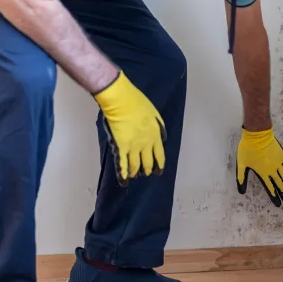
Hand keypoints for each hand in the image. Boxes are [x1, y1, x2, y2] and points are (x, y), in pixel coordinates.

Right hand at [93, 71, 165, 186]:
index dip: (159, 163)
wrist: (122, 101)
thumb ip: (158, 126)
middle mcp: (146, 144)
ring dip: (135, 172)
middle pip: (147, 162)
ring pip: (135, 165)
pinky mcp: (120, 147)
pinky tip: (124, 181)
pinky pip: (122, 163)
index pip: (159, 154)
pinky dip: (123, 173)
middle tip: (146, 173)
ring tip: (134, 176)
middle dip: (147, 169)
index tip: (159, 171)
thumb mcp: (155, 114)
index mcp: (155, 135)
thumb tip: (161, 136)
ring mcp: (133, 147)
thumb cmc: (137, 102)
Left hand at [236, 127, 282, 206]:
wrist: (257, 134)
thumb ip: (241, 178)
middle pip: (280, 185)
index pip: (270, 188)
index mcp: (263, 173)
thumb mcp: (241, 165)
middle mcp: (273, 170)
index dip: (274, 197)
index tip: (279, 204)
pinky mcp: (282, 156)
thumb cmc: (247, 149)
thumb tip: (241, 192)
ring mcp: (279, 163)